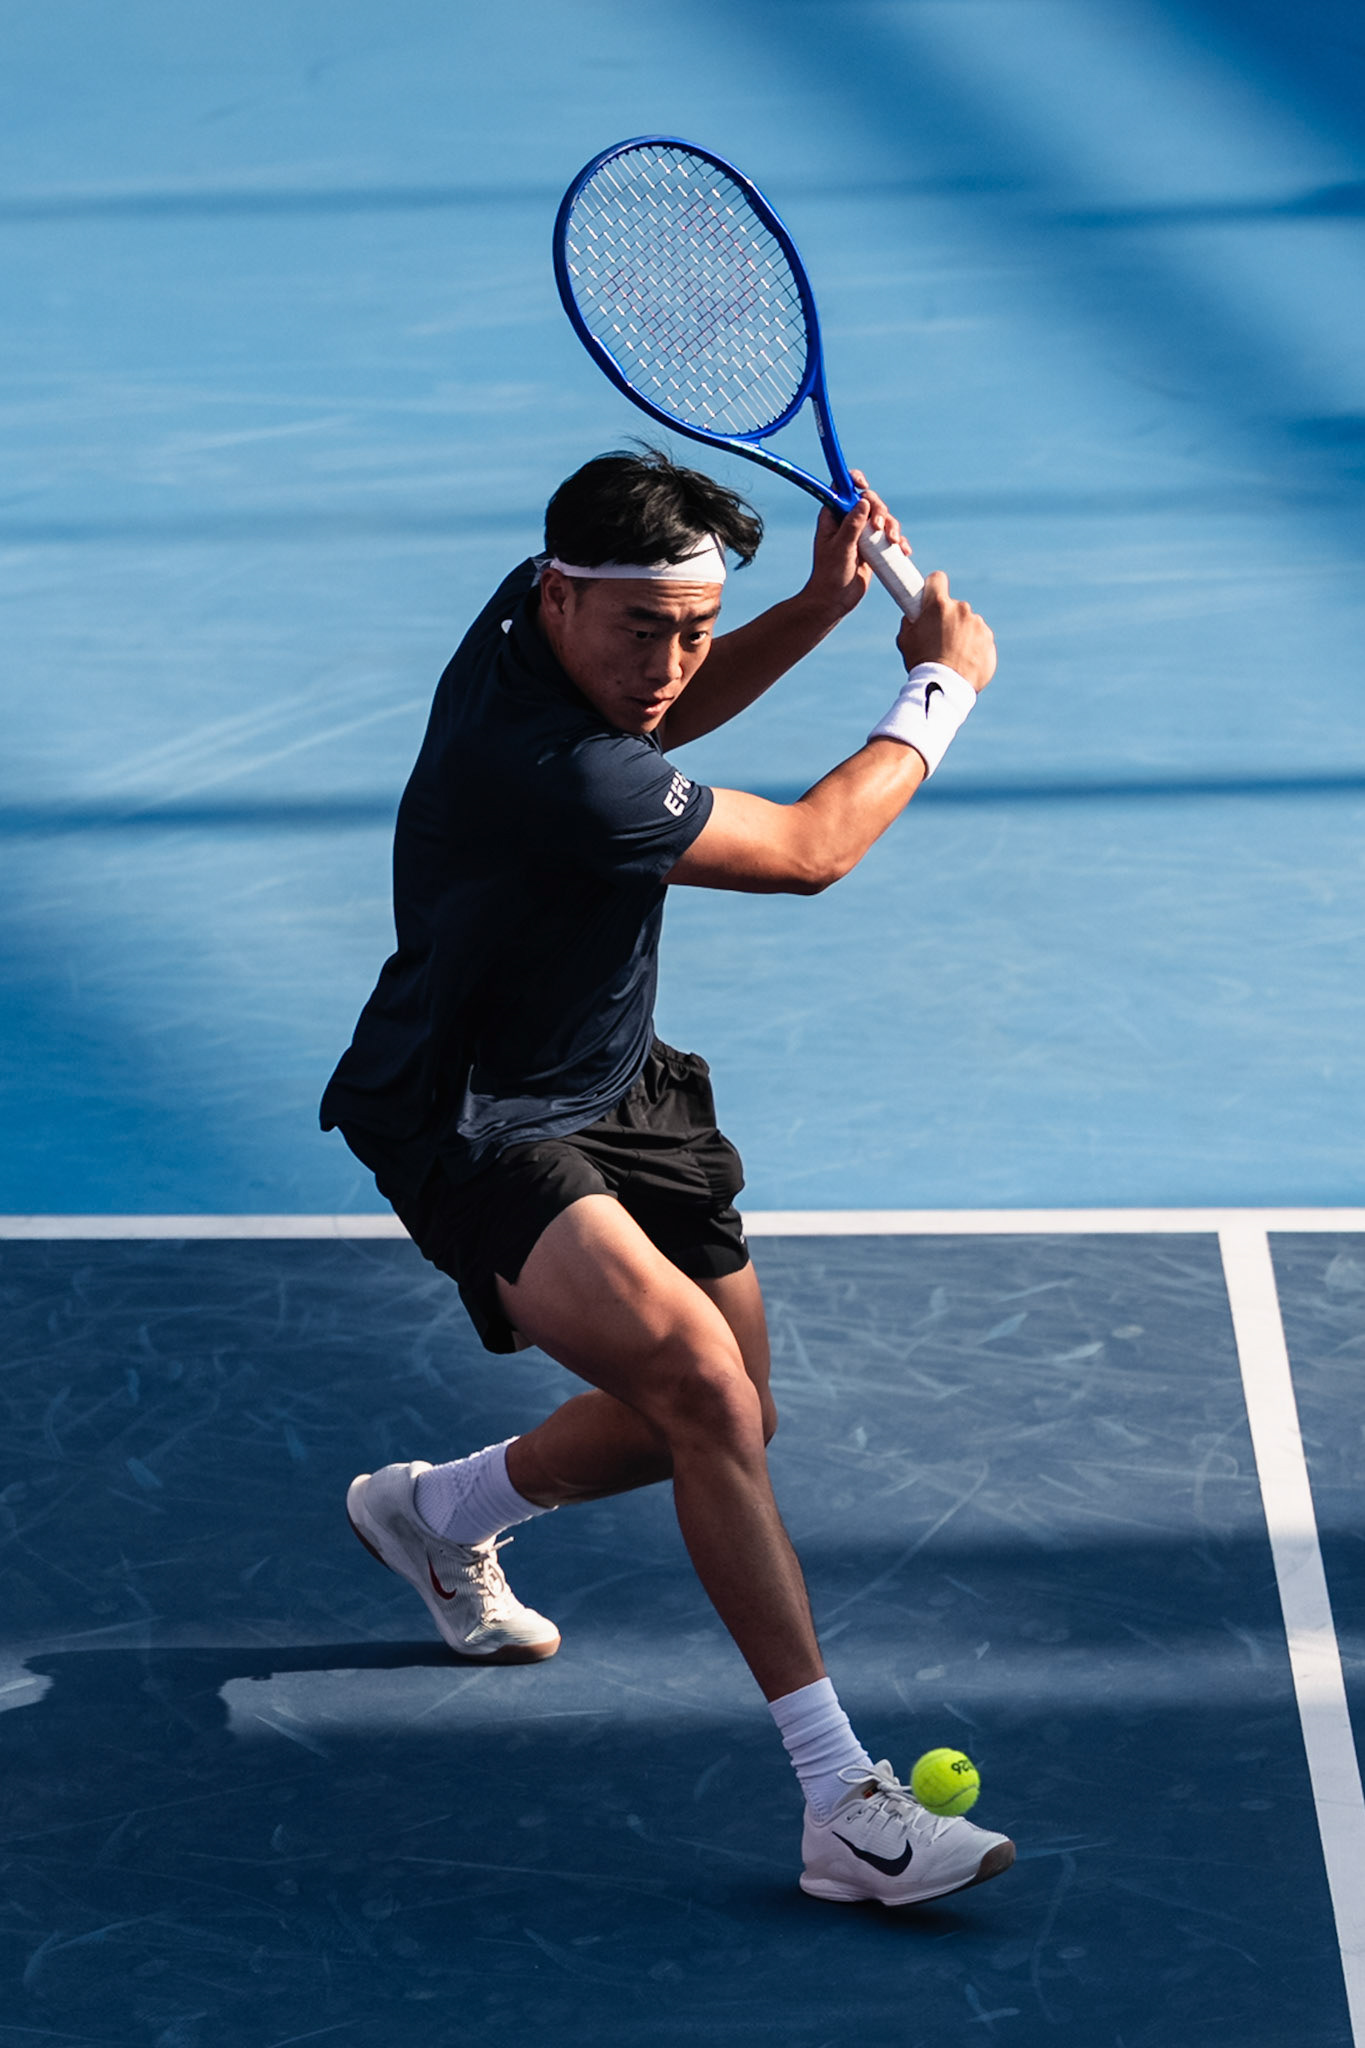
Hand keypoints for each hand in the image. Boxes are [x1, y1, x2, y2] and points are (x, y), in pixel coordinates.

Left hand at [802, 471, 911, 624]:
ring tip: (893, 542)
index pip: (843, 488)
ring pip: (884, 518)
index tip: (864, 485)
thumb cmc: (830, 575)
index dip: (854, 480)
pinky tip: (903, 550)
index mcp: (833, 516)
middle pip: (870, 501)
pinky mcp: (874, 547)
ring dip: (893, 526)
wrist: (835, 601)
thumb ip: (851, 526)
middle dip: (880, 510)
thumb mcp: (840, 549)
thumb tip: (862, 502)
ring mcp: (862, 534)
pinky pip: (890, 537)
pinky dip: (898, 541)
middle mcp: (848, 521)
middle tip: (880, 528)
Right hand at [896, 571, 995, 692]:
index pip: (937, 579)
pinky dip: (974, 648)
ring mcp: (978, 625)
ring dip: (962, 634)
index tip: (931, 598)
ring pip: (969, 624)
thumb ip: (910, 621)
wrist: (946, 687)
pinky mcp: (989, 640)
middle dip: (948, 619)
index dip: (933, 587)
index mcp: (939, 605)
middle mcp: (961, 610)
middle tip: (939, 640)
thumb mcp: (905, 640)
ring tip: (952, 656)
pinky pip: (980, 639)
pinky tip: (963, 663)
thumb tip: (914, 615)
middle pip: (954, 606)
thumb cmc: (922, 663)